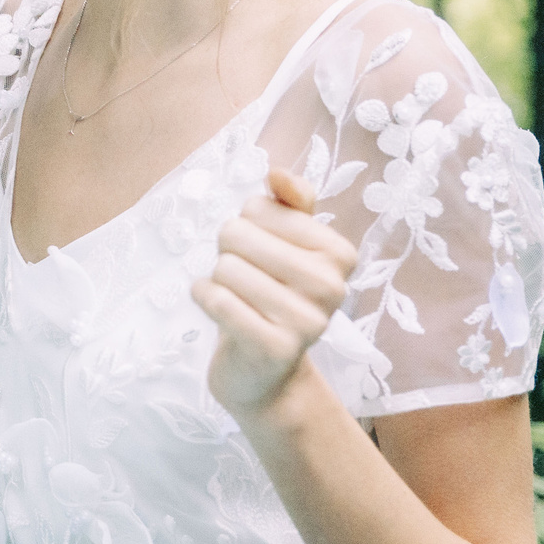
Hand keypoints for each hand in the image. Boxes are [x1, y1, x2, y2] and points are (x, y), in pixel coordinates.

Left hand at [190, 168, 359, 421]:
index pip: (258, 207)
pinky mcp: (276, 349)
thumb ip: (289, 201)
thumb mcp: (286, 242)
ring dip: (216, 279)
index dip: (245, 225)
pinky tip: (215, 306)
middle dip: (226, 251)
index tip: (260, 253)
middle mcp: (333, 286)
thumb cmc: (271, 293)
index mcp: (339, 253)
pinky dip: (204, 297)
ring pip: (226, 267)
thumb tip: (277, 172)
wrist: (264, 371)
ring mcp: (309, 322)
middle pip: (237, 232)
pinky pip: (218, 301)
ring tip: (234, 297)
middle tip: (241, 276)